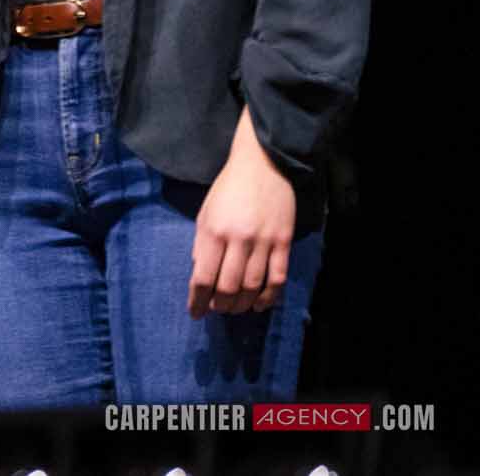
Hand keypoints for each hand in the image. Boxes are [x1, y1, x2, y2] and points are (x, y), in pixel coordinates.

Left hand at [187, 134, 297, 317]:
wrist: (262, 165)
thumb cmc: (228, 189)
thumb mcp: (206, 213)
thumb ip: (202, 245)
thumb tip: (200, 274)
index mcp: (213, 231)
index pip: (203, 276)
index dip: (198, 300)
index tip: (195, 313)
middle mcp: (238, 239)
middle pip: (229, 286)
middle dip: (220, 305)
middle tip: (217, 310)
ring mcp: (263, 241)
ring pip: (253, 285)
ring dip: (243, 304)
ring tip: (235, 310)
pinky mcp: (284, 241)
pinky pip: (278, 277)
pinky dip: (269, 296)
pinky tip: (260, 304)